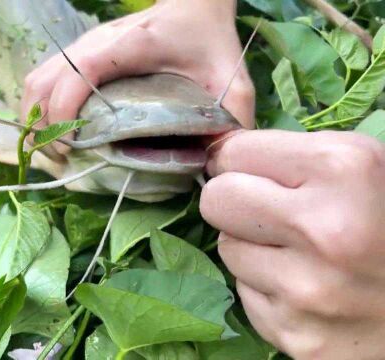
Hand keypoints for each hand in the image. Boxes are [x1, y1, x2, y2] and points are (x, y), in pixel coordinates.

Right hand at [21, 0, 254, 156]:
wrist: (193, 6)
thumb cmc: (208, 40)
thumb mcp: (230, 78)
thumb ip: (233, 119)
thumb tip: (219, 165)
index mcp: (128, 47)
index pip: (79, 71)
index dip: (65, 108)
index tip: (70, 145)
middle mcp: (94, 43)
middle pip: (42, 82)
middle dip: (42, 126)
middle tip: (63, 159)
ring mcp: (81, 48)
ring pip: (35, 82)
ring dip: (35, 119)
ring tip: (55, 151)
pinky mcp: (77, 55)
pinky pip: (42, 81)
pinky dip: (39, 109)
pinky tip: (55, 132)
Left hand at [200, 130, 384, 358]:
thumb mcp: (366, 165)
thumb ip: (296, 154)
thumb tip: (221, 150)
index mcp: (342, 170)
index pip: (234, 152)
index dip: (239, 160)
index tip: (251, 169)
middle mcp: (322, 230)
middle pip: (216, 200)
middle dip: (233, 200)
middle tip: (263, 208)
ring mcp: (307, 290)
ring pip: (226, 249)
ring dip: (251, 246)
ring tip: (296, 251)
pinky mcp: (298, 336)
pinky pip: (246, 295)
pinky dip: (266, 288)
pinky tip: (303, 286)